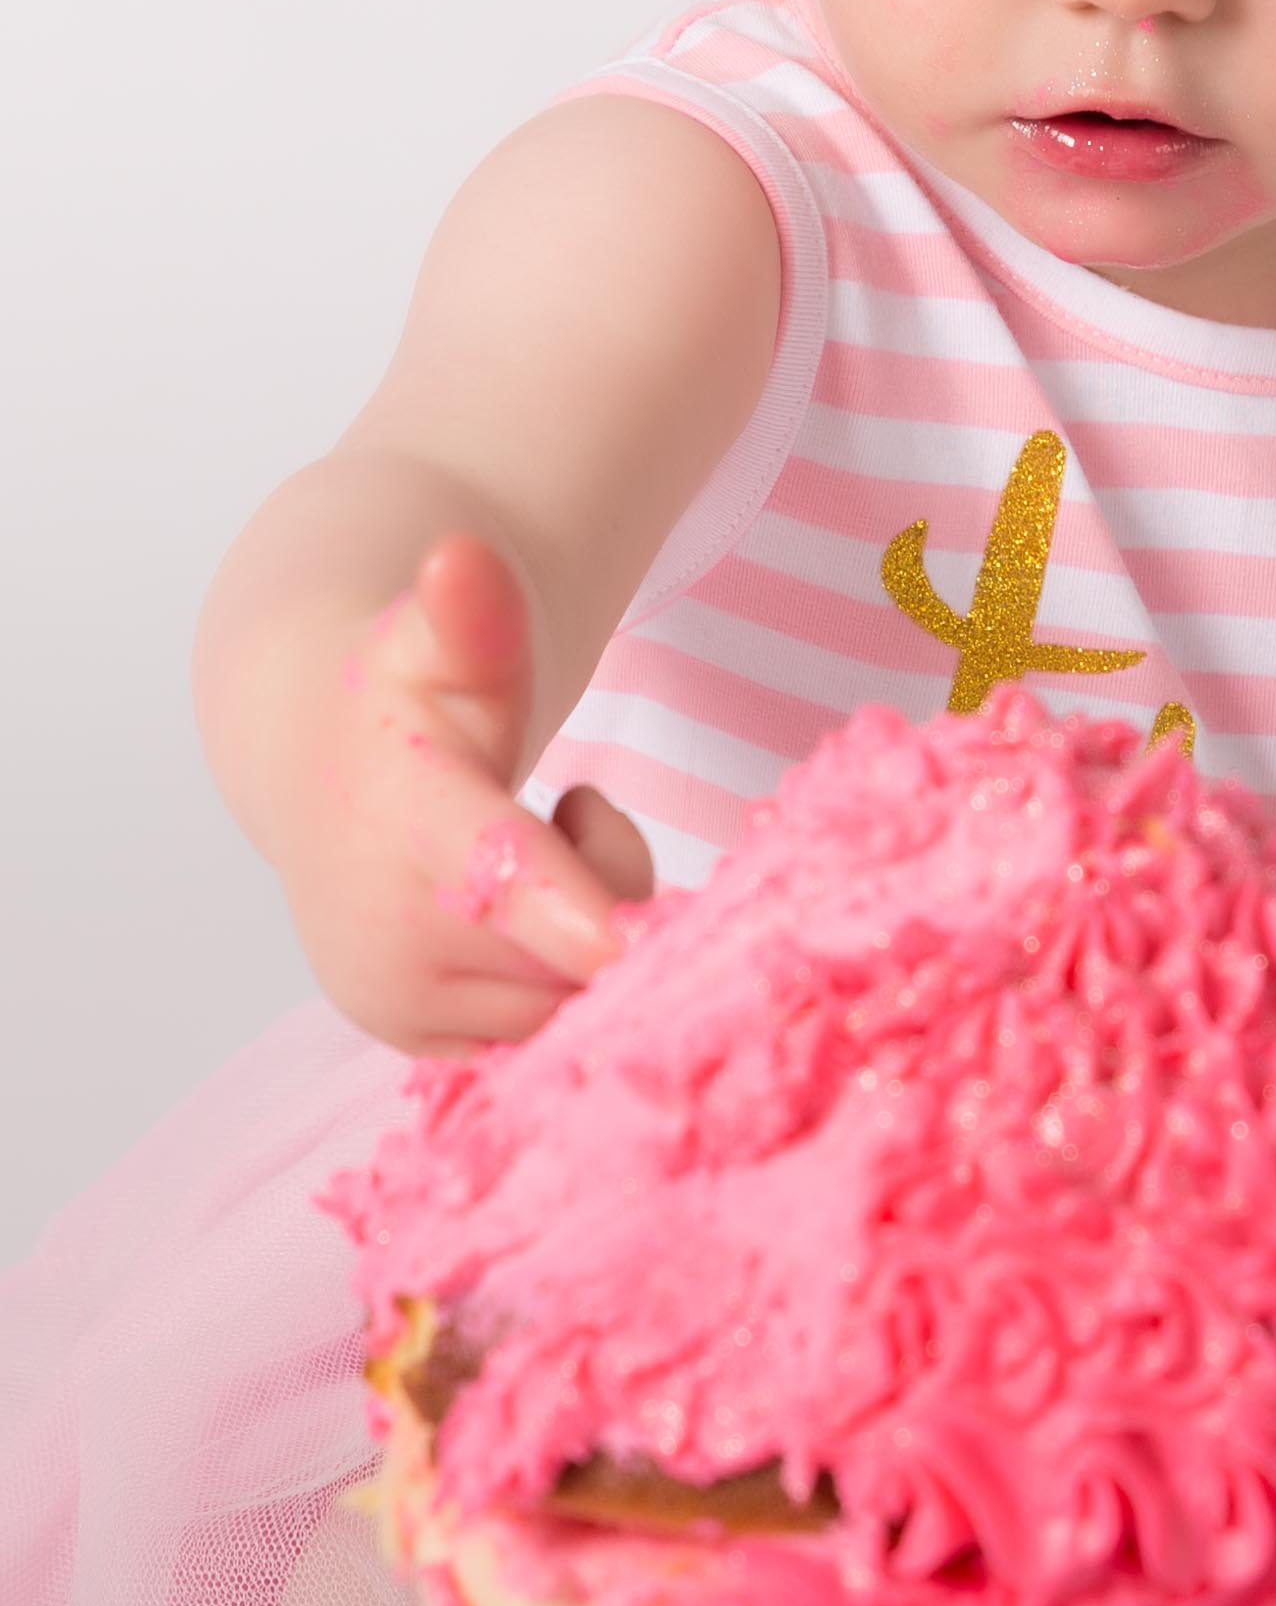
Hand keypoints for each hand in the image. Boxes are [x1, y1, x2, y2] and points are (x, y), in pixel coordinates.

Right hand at [282, 532, 653, 1056]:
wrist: (316, 771)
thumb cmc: (405, 696)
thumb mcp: (440, 641)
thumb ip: (471, 616)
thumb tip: (461, 557)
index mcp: (405, 824)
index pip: (499, 878)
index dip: (575, 909)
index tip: (629, 939)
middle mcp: (389, 938)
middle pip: (582, 951)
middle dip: (615, 886)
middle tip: (571, 812)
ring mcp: (403, 1008)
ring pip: (576, 1001)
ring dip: (590, 936)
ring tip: (534, 859)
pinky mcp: (422, 1049)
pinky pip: (553, 1034)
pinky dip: (562, 978)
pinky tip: (519, 921)